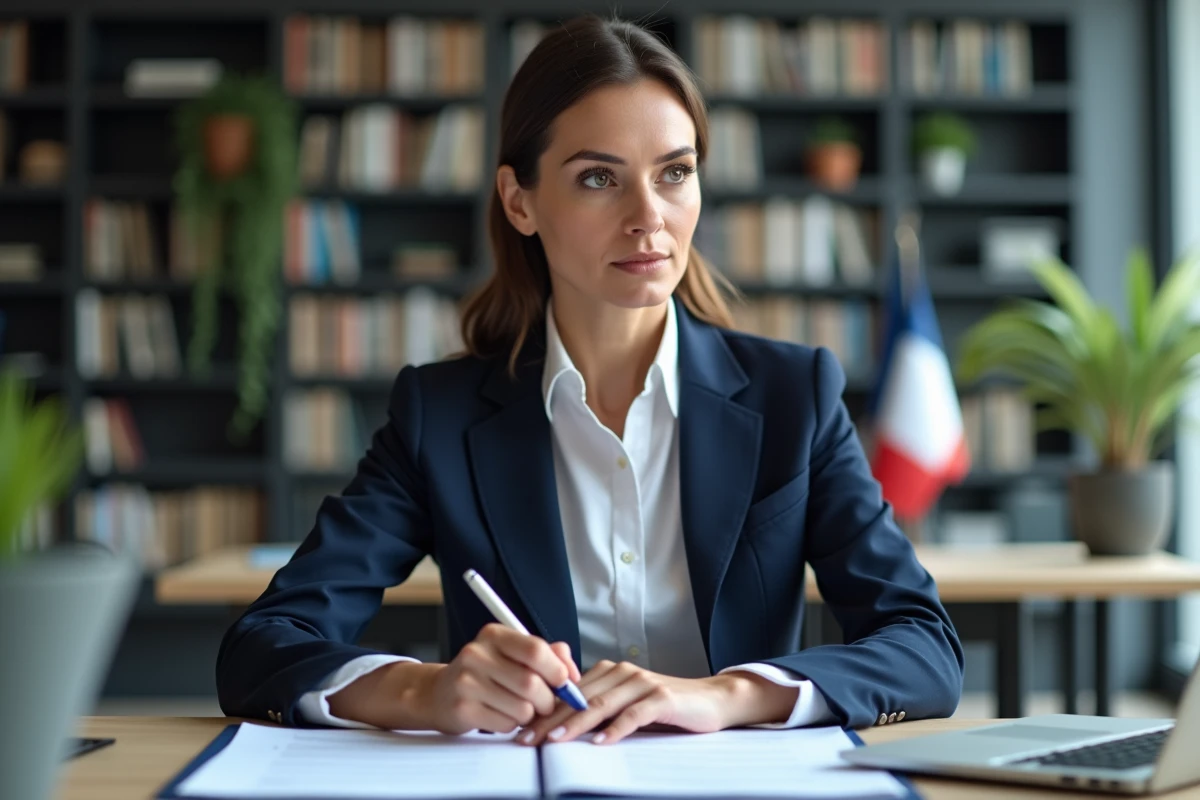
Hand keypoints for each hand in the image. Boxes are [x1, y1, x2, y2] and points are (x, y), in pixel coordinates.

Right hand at [414, 624, 581, 734]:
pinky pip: (506, 724)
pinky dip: (511, 725)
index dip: (557, 670)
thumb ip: (547, 655)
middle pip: (531, 683)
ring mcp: (466, 681)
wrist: (439, 693)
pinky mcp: (462, 708)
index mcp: (494, 635)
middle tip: (546, 704)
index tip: (565, 682)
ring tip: (520, 709)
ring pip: (522, 708)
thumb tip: (572, 673)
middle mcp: (477, 654)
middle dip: (548, 700)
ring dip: (530, 715)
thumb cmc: (485, 674)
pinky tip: (501, 716)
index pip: (535, 650)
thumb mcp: (512, 654)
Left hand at [518, 661, 795, 745]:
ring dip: (575, 723)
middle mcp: (623, 672)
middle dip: (550, 720)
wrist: (712, 700)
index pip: (570, 692)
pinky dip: (616, 728)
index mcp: (610, 672)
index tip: (523, 730)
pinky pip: (634, 714)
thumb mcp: (628, 704)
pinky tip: (601, 742)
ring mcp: (642, 683)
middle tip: (528, 738)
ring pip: (601, 704)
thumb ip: (600, 707)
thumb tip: (560, 725)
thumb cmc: (667, 706)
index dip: (544, 711)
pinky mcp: (662, 698)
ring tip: (553, 740)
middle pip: (580, 698)